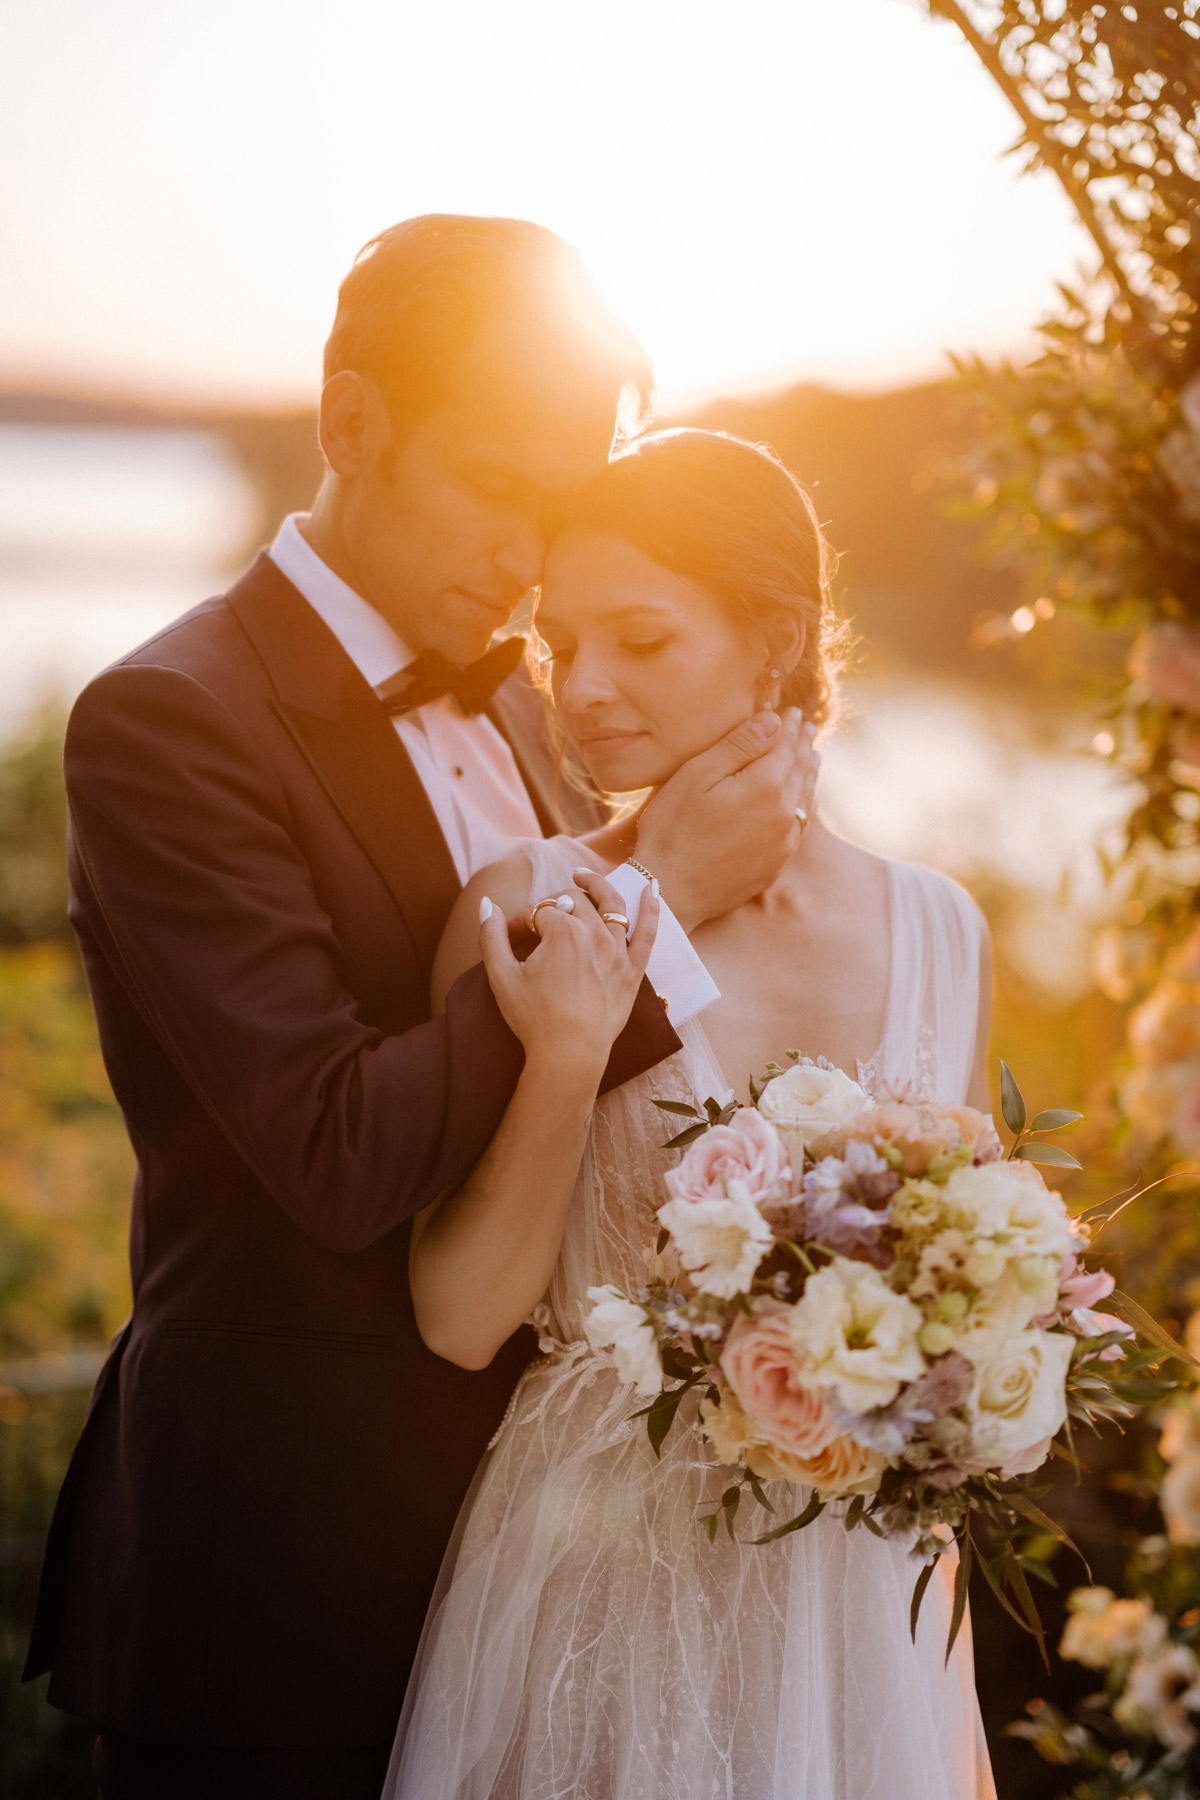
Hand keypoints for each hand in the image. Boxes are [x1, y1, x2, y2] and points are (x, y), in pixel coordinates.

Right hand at [477, 871, 658, 1085]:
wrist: (569, 1054)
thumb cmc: (534, 1018)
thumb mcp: (501, 976)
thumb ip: (491, 936)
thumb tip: (486, 904)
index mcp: (561, 930)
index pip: (538, 911)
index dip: (520, 921)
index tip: (509, 937)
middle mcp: (594, 933)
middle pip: (572, 901)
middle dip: (551, 905)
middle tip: (537, 922)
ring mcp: (617, 950)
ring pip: (610, 904)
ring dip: (596, 886)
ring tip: (582, 877)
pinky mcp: (633, 970)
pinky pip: (648, 933)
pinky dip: (652, 908)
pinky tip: (653, 888)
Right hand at [634, 707, 818, 931]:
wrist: (670, 890)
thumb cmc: (674, 829)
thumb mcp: (698, 775)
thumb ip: (739, 745)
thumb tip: (774, 721)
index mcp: (766, 785)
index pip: (784, 746)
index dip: (789, 727)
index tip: (794, 712)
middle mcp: (784, 813)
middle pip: (799, 770)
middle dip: (802, 746)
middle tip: (807, 728)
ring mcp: (783, 842)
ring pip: (805, 799)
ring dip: (808, 773)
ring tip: (812, 756)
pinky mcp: (776, 864)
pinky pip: (801, 827)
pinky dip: (806, 806)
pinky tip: (808, 801)